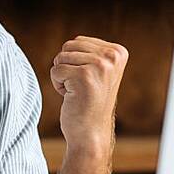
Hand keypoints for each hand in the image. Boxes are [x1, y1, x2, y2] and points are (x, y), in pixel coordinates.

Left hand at [49, 36, 128, 153]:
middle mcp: (112, 56)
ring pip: (60, 58)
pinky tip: (72, 97)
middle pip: (68, 46)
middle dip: (67, 67)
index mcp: (118, 52)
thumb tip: (74, 40)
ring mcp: (99, 66)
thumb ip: (90, 52)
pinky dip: (58, 85)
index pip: (78, 41)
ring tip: (78, 92)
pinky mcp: (83, 76)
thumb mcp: (98, 71)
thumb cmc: (89, 102)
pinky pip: (55, 70)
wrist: (91, 133)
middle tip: (81, 87)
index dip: (75, 61)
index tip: (89, 80)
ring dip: (63, 77)